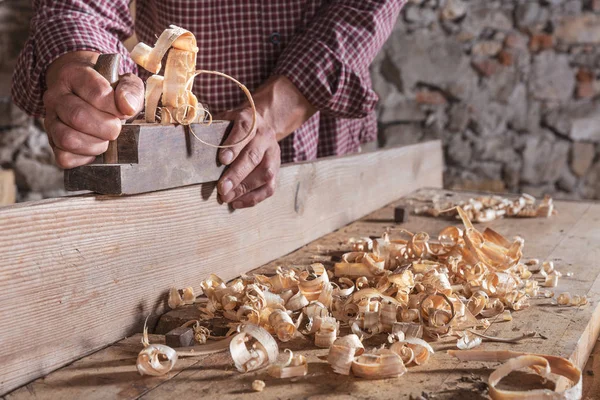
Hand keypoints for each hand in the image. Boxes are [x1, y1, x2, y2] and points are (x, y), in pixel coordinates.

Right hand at [43, 51, 143, 168]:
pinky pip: (65, 157)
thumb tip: (127, 107)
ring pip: (68, 139)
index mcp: (73, 75)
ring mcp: (49, 119)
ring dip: (95, 145)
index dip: (115, 108)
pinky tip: (93, 146)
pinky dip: (84, 157)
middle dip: (106, 128)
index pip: (97, 93)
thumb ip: (130, 90)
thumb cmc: (108, 90)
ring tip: (104, 138)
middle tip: (115, 127)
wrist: (85, 93)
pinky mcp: (51, 141)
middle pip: (78, 117)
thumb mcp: (125, 82)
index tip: (124, 112)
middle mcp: (55, 96)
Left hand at [216, 108, 279, 208]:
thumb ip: (211, 127)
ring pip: (265, 173)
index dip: (234, 145)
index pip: (244, 131)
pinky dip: (253, 198)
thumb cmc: (235, 126)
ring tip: (227, 197)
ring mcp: (273, 154)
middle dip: (236, 174)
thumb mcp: (225, 118)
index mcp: (251, 120)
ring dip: (245, 188)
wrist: (263, 124)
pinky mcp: (276, 169)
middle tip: (221, 188)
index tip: (222, 160)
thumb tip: (183, 133)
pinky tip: (237, 202)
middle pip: (253, 156)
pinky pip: (269, 187)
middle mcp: (265, 136)